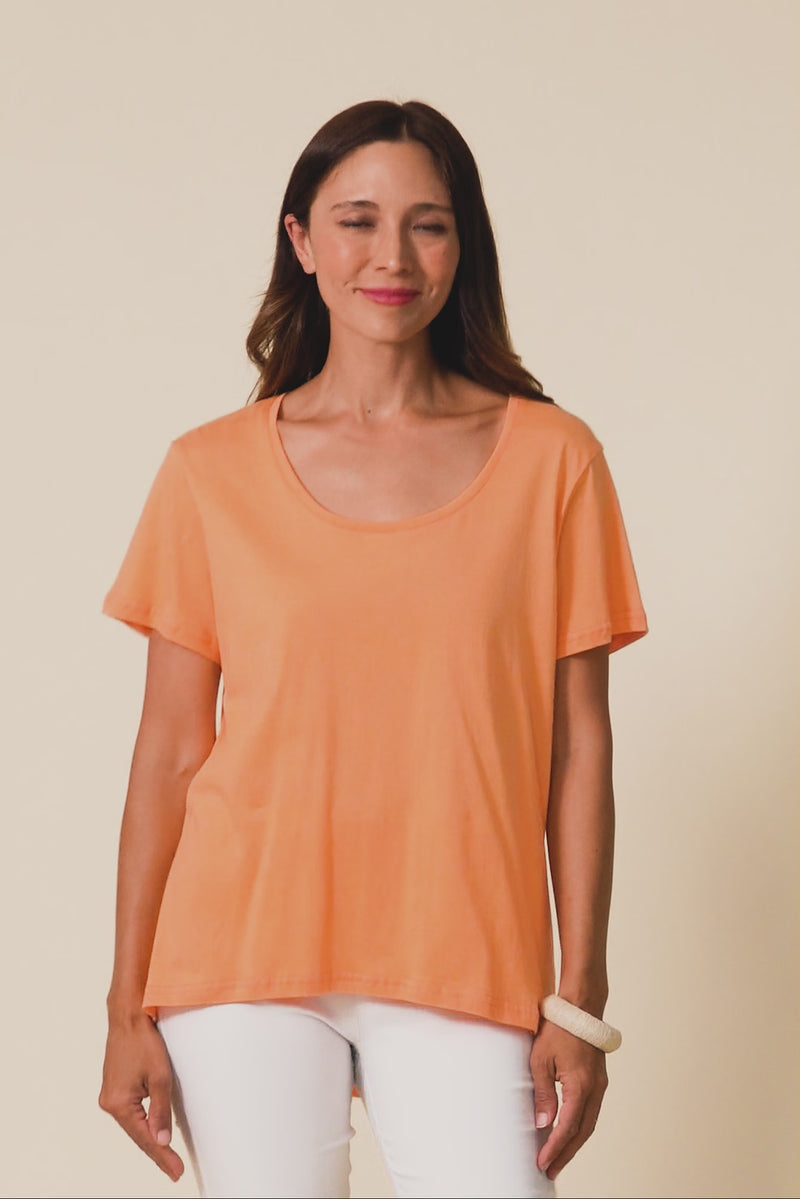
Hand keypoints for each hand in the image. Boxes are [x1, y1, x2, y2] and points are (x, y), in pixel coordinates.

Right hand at [98, 1010, 184, 1181]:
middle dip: (157, 1151)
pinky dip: (142, 1123)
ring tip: (167, 1157)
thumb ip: (161, 1110)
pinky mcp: (115, 1087)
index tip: (176, 1171)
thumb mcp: (160, 1075)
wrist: (128, 1015)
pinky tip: (153, 1131)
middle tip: (175, 1170)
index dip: (162, 1156)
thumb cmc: (143, 1040)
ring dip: (149, 1138)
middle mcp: (109, 1102)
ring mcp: (110, 1095)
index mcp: (118, 1103)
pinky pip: (131, 1112)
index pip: (144, 1138)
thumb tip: (162, 1139)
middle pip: (137, 1134)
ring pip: (133, 1124)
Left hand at [529, 1017, 608, 1181]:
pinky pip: (591, 1111)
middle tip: (550, 1170)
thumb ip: (543, 1093)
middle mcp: (595, 1089)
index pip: (568, 1127)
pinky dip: (580, 1127)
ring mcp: (600, 1085)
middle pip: (582, 1132)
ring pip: (589, 1124)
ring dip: (574, 1143)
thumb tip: (543, 1124)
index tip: (542, 1163)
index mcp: (581, 1085)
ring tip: (557, 1158)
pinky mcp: (598, 1081)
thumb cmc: (558, 1029)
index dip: (555, 1148)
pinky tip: (568, 1133)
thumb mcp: (541, 1060)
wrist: (580, 1007)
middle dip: (566, 1154)